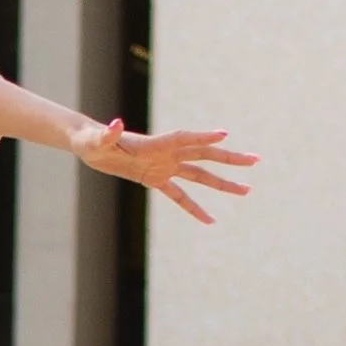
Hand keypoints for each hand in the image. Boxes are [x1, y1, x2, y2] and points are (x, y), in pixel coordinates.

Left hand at [70, 115, 257, 222]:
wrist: (91, 146)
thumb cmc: (92, 141)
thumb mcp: (97, 141)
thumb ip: (107, 135)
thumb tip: (114, 125)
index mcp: (155, 143)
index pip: (184, 138)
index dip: (203, 136)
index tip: (224, 135)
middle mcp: (166, 153)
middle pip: (204, 154)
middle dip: (229, 158)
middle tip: (254, 160)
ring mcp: (165, 166)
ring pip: (200, 176)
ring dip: (223, 183)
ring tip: (246, 190)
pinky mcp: (156, 179)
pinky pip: (179, 196)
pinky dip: (194, 208)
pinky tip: (211, 220)